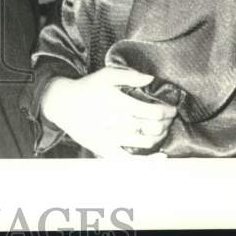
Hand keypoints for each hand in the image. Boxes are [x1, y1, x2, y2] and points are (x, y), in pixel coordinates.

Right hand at [40, 67, 176, 158]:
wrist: (63, 104)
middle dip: (166, 123)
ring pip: (145, 142)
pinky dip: (148, 161)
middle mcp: (115, 121)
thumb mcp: (105, 75)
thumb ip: (129, 75)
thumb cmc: (87, 88)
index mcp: (117, 102)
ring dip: (159, 136)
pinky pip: (131, 160)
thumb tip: (151, 80)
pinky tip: (160, 156)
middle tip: (168, 118)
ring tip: (161, 129)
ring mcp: (110, 138)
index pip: (152, 112)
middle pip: (151, 128)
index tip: (172, 109)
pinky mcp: (105, 150)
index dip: (167, 111)